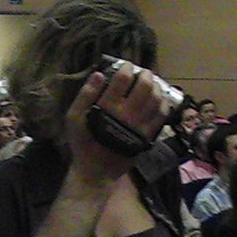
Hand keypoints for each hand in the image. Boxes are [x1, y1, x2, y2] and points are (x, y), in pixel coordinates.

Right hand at [66, 63, 168, 182]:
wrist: (96, 171)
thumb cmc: (83, 144)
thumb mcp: (73, 118)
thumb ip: (84, 95)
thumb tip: (98, 74)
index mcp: (107, 107)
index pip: (121, 79)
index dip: (126, 68)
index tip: (126, 65)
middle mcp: (126, 114)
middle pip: (144, 87)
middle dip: (145, 74)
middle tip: (142, 72)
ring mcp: (139, 126)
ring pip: (155, 100)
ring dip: (156, 87)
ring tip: (152, 83)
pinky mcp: (148, 136)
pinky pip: (161, 116)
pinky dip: (163, 104)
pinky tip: (159, 99)